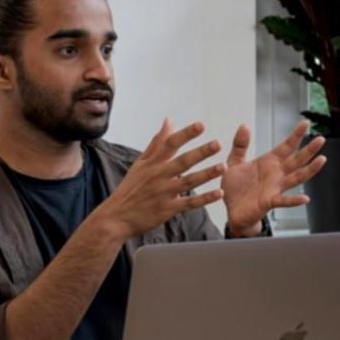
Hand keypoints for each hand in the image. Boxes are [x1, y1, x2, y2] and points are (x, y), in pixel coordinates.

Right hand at [94, 119, 224, 240]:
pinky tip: (218, 193)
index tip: (201, 125)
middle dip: (201, 152)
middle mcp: (158, 176)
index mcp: (152, 164)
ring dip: (207, 174)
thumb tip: (169, 121)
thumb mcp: (140, 164)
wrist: (116, 218)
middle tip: (218, 144)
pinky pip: (189, 203)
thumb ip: (157, 143)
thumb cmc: (130, 189)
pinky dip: (204, 199)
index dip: (186, 134)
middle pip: (182, 161)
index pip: (170, 144)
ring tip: (223, 167)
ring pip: (188, 181)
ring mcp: (163, 193)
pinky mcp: (167, 209)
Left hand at [221, 120, 327, 234]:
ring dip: (310, 170)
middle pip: (297, 160)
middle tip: (321, 139)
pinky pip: (284, 200)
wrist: (231, 211)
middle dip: (309, 150)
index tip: (306, 123)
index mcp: (269, 162)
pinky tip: (305, 198)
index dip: (296, 135)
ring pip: (297, 177)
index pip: (286, 146)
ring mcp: (275, 188)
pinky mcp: (269, 201)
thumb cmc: (235, 188)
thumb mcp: (234, 162)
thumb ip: (240, 145)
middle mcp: (277, 174)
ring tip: (322, 160)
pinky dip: (294, 200)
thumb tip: (244, 126)